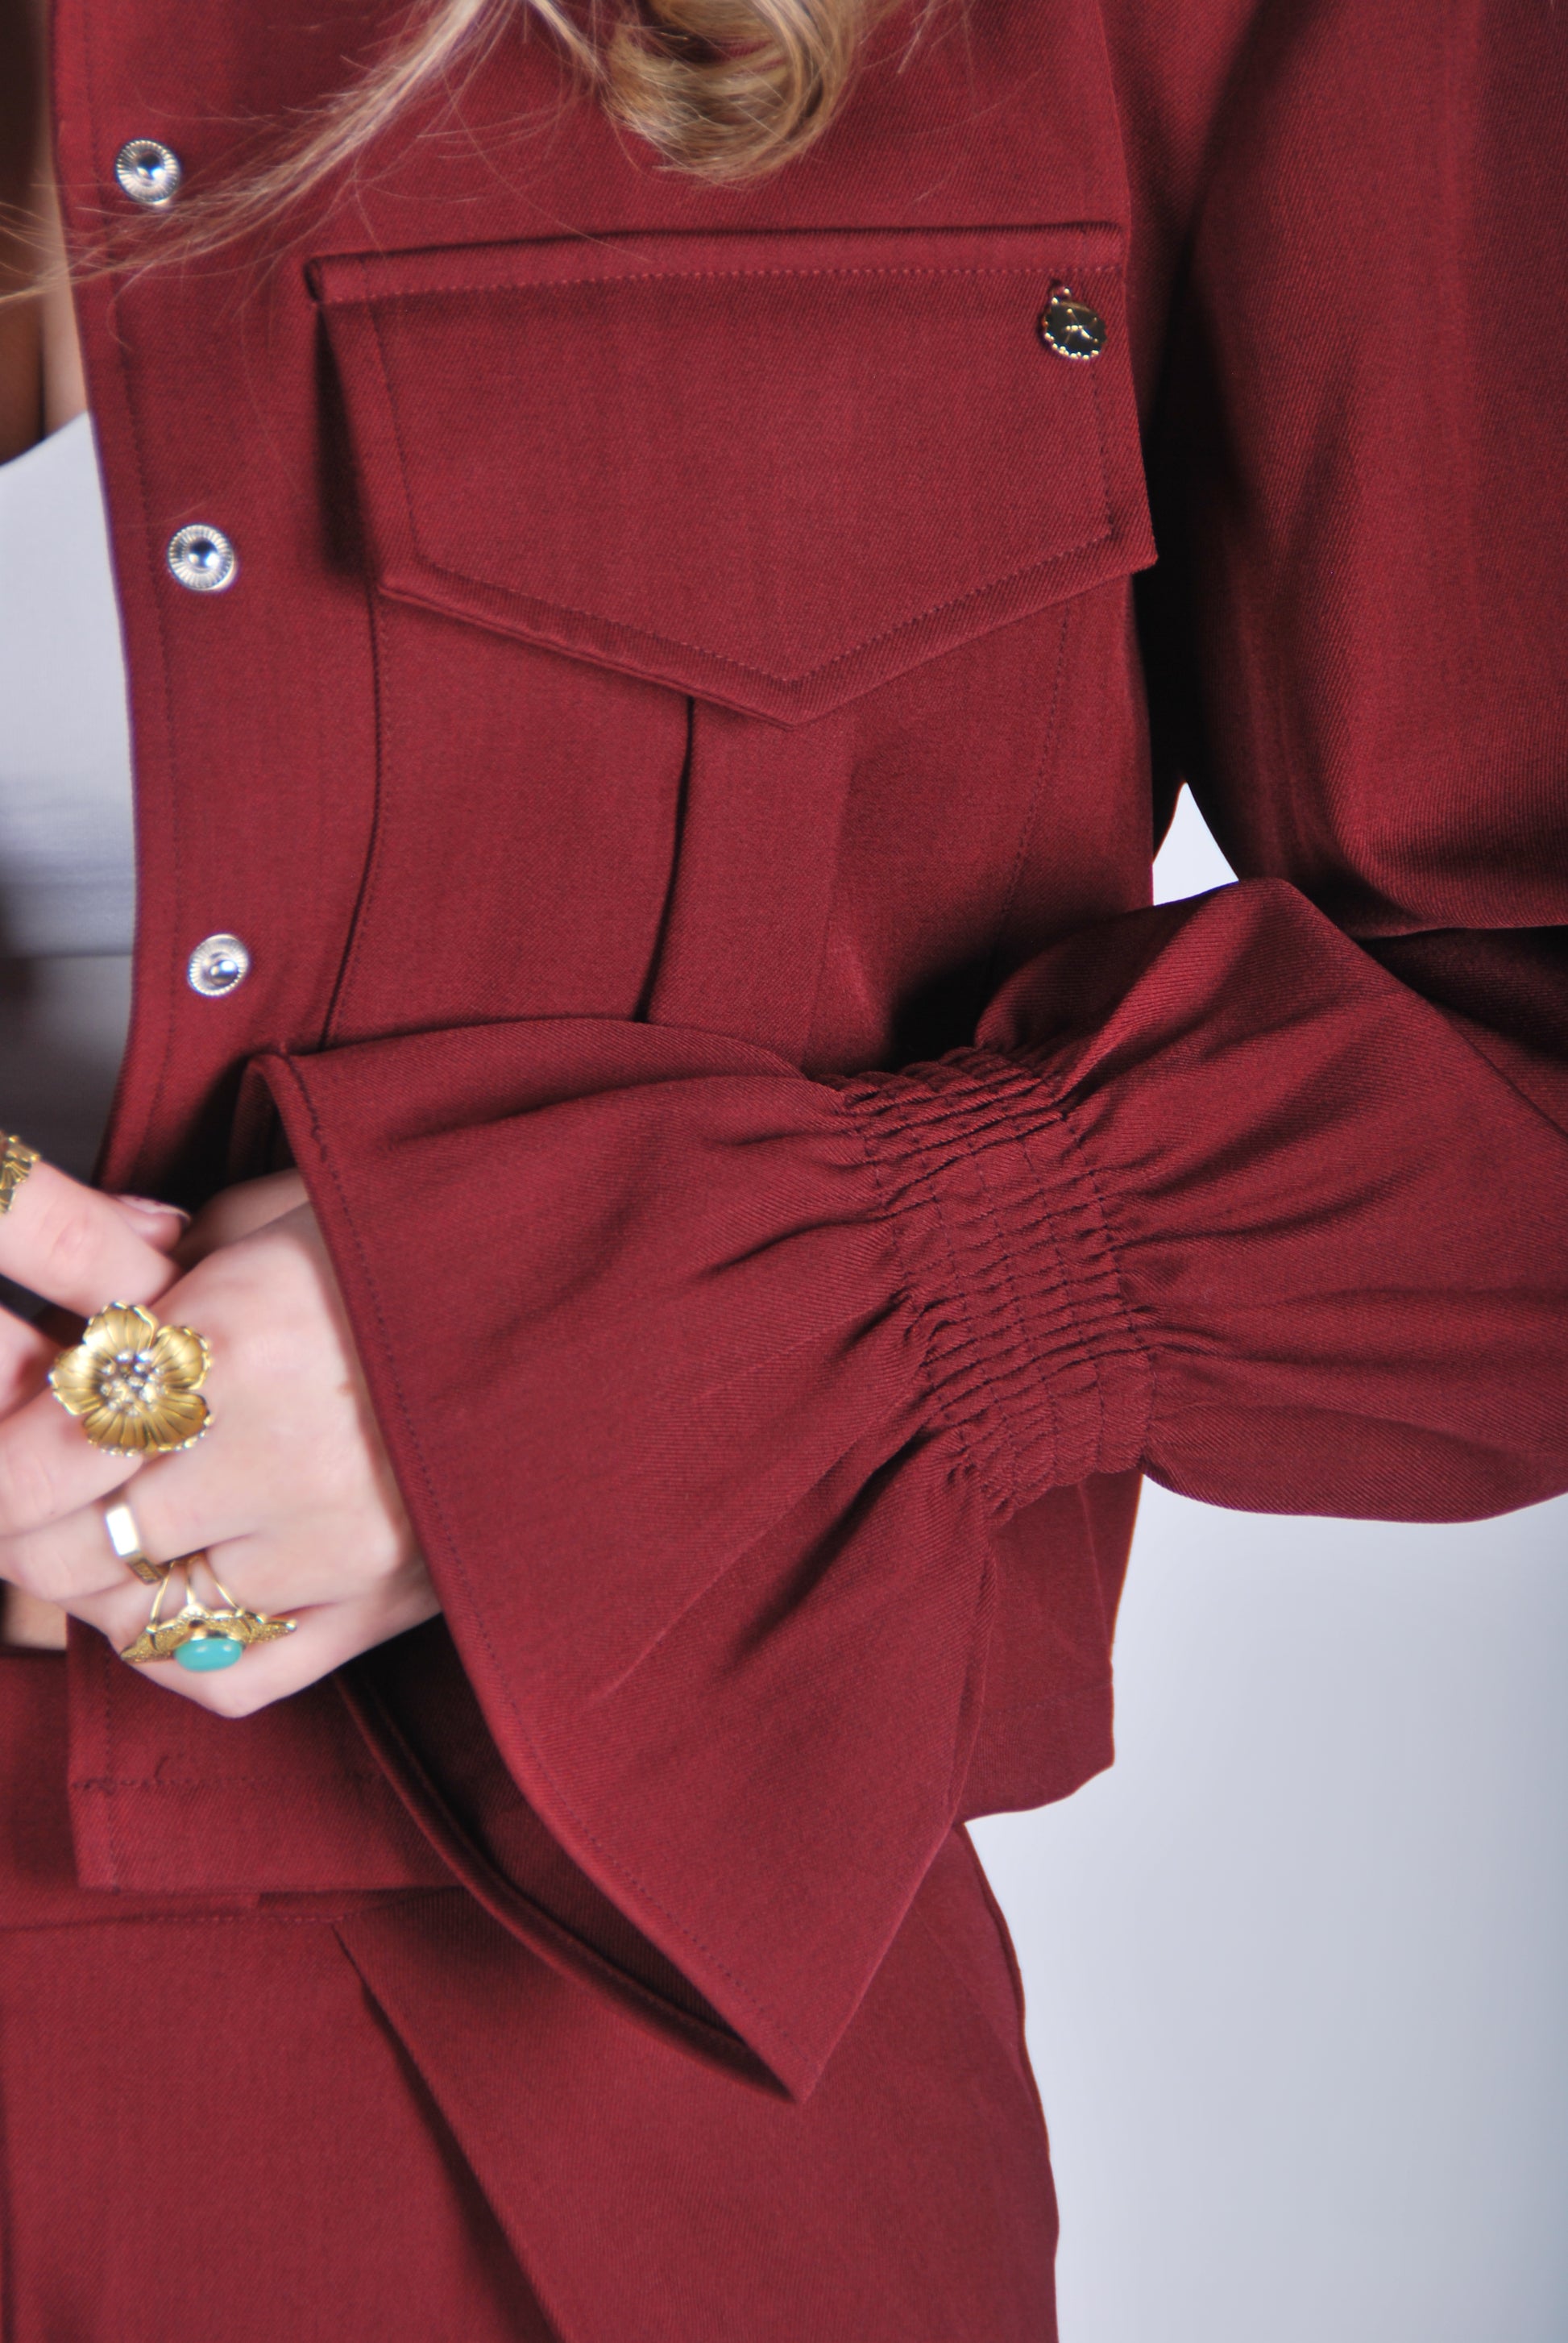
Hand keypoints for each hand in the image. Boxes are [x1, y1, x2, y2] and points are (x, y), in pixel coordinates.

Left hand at [0, 1158, 437, 1713]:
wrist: (608, 1317)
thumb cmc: (449, 1243)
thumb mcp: (300, 1201)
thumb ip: (170, 1243)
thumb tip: (88, 1271)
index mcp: (239, 1335)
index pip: (31, 1453)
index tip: (12, 1420)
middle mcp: (275, 1457)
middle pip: (63, 1546)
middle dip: (29, 1512)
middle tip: (48, 1470)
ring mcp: (330, 1551)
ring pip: (131, 1615)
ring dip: (98, 1571)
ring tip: (120, 1514)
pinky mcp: (381, 1610)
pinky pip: (225, 1677)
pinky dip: (173, 1648)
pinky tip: (179, 1589)